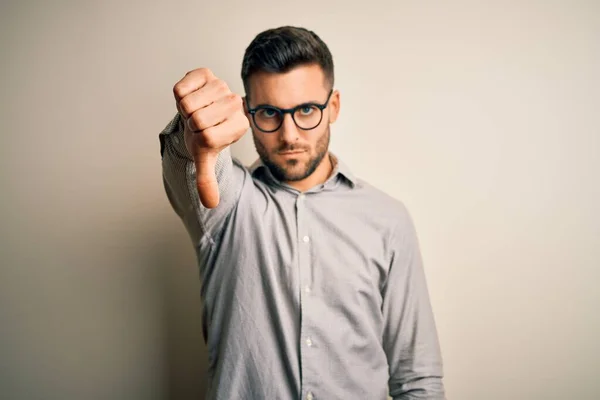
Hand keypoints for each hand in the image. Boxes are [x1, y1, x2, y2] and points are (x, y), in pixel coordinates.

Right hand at [173, 68, 248, 207]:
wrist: (200, 111)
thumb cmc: (204, 135)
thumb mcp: (206, 158)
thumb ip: (207, 181)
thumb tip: (211, 204)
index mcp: (239, 126)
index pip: (207, 136)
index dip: (198, 138)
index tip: (203, 136)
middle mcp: (235, 104)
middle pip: (197, 119)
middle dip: (191, 125)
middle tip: (197, 122)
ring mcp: (222, 86)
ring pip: (189, 103)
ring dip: (185, 110)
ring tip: (195, 110)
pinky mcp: (205, 73)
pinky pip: (181, 87)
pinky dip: (179, 96)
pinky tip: (190, 97)